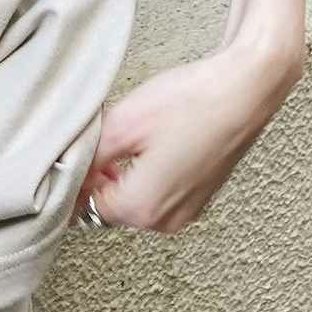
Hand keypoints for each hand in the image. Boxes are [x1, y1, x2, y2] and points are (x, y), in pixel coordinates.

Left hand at [72, 37, 303, 233]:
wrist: (244, 90)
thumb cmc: (189, 103)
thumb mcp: (123, 123)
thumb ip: (89, 156)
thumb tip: (68, 171)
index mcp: (143, 208)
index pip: (86, 205)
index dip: (75, 175)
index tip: (71, 150)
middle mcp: (167, 220)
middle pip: (111, 206)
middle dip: (98, 175)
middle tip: (96, 136)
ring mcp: (188, 210)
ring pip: (135, 199)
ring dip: (121, 173)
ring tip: (121, 134)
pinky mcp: (201, 194)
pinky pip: (159, 192)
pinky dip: (145, 173)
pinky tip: (148, 140)